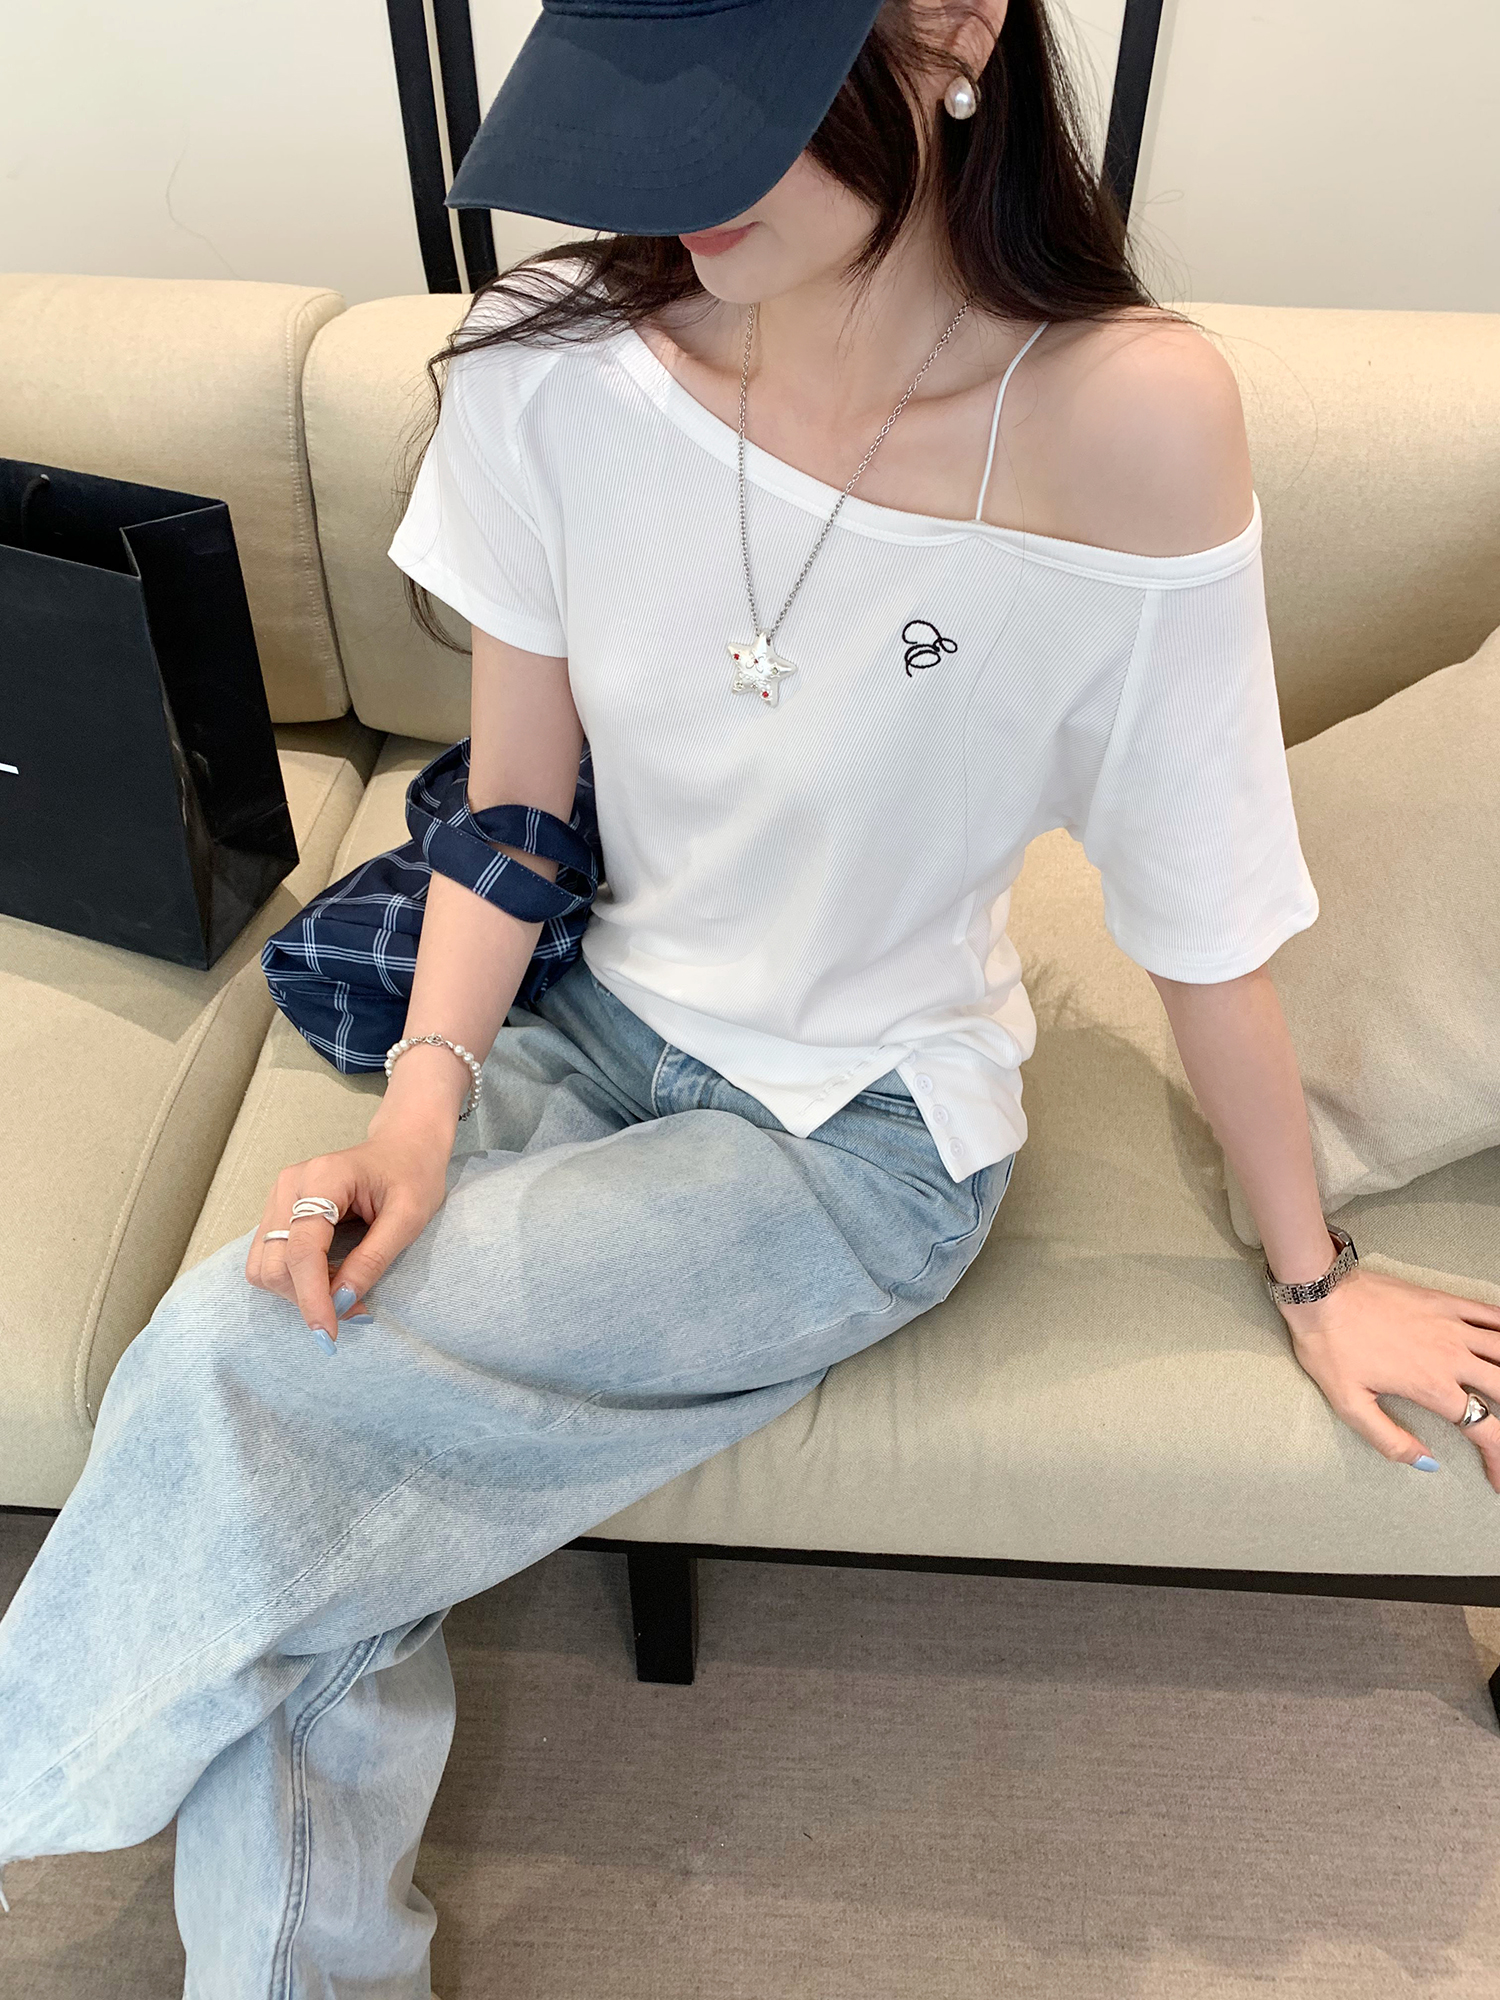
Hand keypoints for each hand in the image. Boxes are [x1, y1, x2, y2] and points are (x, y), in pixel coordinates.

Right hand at [245, 1121, 452, 1346]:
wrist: (405, 1145)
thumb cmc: (412, 1174)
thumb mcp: (409, 1217)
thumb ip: (374, 1259)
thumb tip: (342, 1302)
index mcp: (323, 1177)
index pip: (303, 1250)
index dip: (313, 1297)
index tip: (328, 1335)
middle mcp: (290, 1185)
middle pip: (275, 1264)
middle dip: (308, 1297)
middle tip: (354, 1309)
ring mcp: (279, 1196)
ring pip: (264, 1266)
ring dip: (298, 1292)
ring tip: (342, 1292)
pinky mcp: (279, 1210)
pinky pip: (270, 1258)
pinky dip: (294, 1280)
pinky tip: (328, 1279)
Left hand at [1280, 1267, 1499, 1489]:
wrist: (1322, 1293)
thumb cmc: (1330, 1345)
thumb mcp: (1349, 1404)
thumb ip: (1389, 1439)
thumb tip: (1424, 1462)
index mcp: (1431, 1386)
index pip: (1484, 1428)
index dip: (1499, 1456)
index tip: (1499, 1476)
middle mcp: (1451, 1356)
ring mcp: (1450, 1326)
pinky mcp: (1444, 1302)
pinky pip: (1490, 1313)